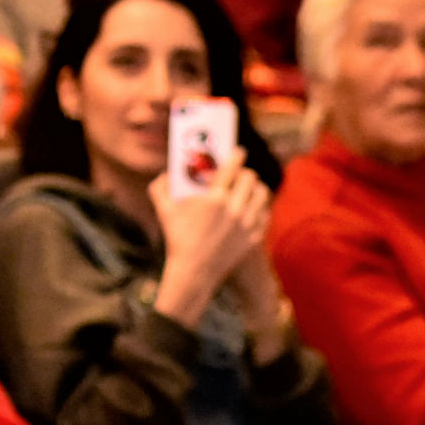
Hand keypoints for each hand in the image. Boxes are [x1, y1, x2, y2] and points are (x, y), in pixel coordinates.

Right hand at [149, 153, 268, 327]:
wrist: (193, 272)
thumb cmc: (177, 239)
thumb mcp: (163, 211)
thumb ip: (159, 187)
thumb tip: (166, 173)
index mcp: (214, 198)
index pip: (233, 166)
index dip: (237, 155)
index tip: (238, 152)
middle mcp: (234, 209)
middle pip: (250, 178)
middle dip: (244, 173)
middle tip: (239, 175)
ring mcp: (246, 224)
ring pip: (262, 194)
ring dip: (256, 188)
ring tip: (249, 189)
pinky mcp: (254, 237)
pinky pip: (265, 214)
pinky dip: (261, 207)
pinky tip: (253, 207)